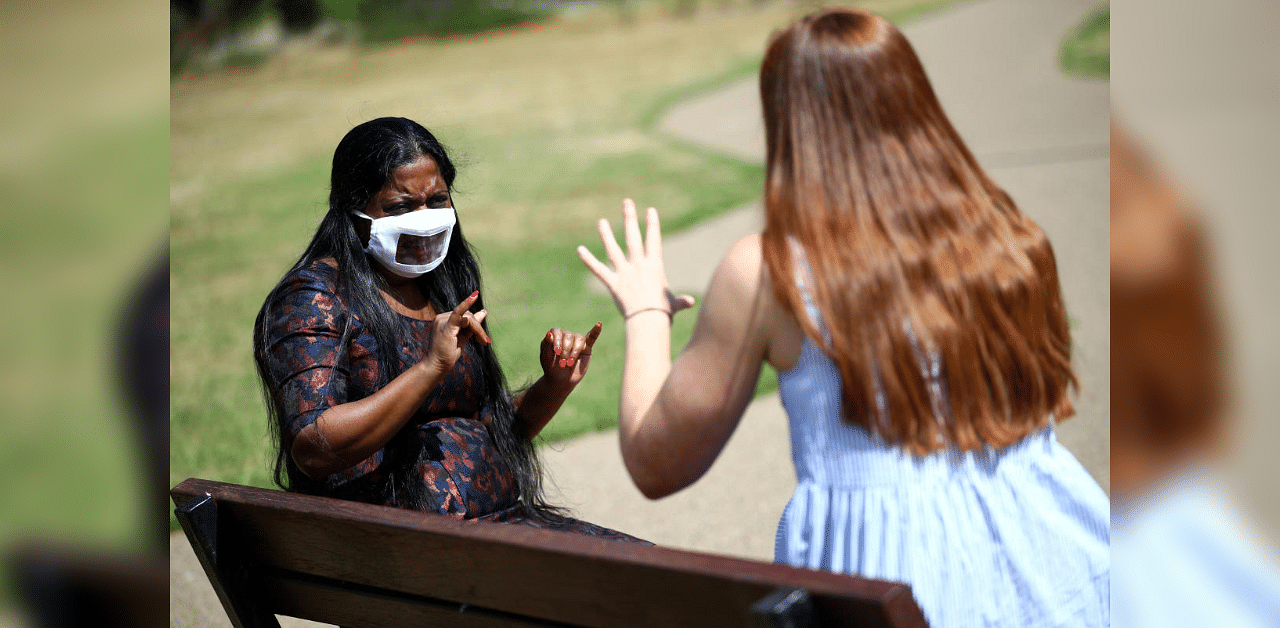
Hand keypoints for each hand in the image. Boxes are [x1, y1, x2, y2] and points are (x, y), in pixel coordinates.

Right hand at [426, 291, 490, 371]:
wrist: (437, 365)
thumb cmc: (447, 354)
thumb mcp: (462, 337)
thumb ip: (472, 326)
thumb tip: (484, 311)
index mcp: (445, 320)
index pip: (465, 316)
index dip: (476, 325)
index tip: (482, 337)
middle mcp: (442, 317)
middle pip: (468, 315)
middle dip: (478, 328)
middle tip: (484, 341)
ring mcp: (443, 320)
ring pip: (468, 317)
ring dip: (478, 329)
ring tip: (483, 340)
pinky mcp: (446, 326)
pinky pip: (458, 313)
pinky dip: (467, 303)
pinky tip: (474, 296)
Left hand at [540, 322, 602, 387]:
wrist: (561, 381)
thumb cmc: (552, 368)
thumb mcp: (546, 358)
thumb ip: (546, 345)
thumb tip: (549, 333)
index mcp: (555, 337)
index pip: (557, 332)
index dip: (557, 340)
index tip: (556, 352)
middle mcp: (567, 337)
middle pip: (568, 336)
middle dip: (565, 351)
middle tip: (562, 365)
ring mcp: (577, 342)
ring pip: (579, 339)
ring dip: (574, 351)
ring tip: (569, 364)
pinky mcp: (587, 348)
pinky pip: (592, 337)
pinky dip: (596, 331)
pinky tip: (599, 324)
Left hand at [577, 199, 696, 320]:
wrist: (648, 320)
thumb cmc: (664, 313)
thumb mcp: (674, 304)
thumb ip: (680, 301)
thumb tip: (691, 303)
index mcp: (655, 266)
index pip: (654, 239)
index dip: (652, 224)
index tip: (650, 210)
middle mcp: (638, 265)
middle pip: (633, 237)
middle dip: (630, 218)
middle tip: (626, 202)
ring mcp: (624, 273)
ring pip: (613, 249)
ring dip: (606, 235)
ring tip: (601, 221)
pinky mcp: (613, 284)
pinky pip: (599, 270)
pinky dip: (589, 260)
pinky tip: (580, 250)